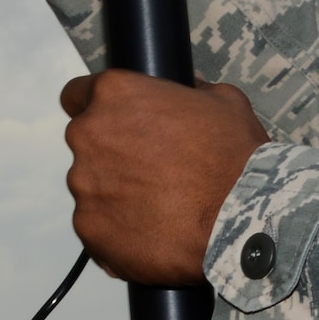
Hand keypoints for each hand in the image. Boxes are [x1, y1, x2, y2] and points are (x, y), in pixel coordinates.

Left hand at [60, 69, 268, 283]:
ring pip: (92, 188)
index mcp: (114, 95)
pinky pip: (97, 227)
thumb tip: (188, 86)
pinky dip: (118, 231)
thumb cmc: (234, 156)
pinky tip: (153, 233)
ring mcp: (85, 186)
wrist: (242, 221)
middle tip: (150, 170)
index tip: (113, 124)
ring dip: (115, 194)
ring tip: (158, 208)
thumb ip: (192, 89)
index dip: (94, 108)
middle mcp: (89, 135)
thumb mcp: (222, 101)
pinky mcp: (89, 230)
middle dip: (110, 154)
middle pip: (86, 143)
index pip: (76, 94)